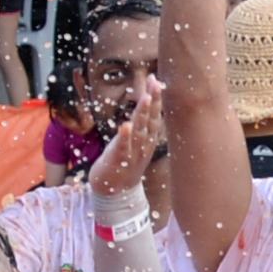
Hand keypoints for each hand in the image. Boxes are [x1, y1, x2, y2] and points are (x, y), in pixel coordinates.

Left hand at [86, 75, 166, 195]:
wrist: (116, 192)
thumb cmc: (124, 161)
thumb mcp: (136, 142)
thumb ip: (141, 124)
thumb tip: (145, 104)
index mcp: (148, 138)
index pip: (154, 115)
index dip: (155, 98)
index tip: (156, 79)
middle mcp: (144, 144)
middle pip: (150, 119)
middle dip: (153, 100)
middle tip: (156, 82)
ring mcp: (133, 153)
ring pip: (140, 131)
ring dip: (143, 114)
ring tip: (146, 97)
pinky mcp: (119, 160)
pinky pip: (123, 147)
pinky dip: (125, 136)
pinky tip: (126, 125)